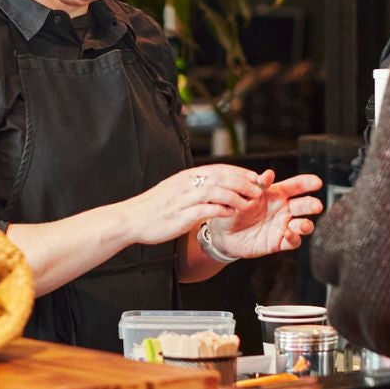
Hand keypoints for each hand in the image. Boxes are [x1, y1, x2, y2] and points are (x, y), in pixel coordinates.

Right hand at [126, 163, 266, 246]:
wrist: (131, 219)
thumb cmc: (154, 208)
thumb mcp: (175, 190)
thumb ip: (193, 186)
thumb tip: (213, 185)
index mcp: (186, 177)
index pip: (218, 169)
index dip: (239, 172)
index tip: (254, 177)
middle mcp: (186, 184)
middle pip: (221, 177)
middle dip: (243, 182)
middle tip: (258, 190)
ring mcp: (184, 199)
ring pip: (217, 191)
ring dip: (236, 196)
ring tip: (249, 203)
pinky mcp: (181, 215)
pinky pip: (206, 209)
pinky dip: (222, 210)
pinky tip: (231, 213)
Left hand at [210, 171, 325, 259]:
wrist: (225, 233)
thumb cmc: (236, 210)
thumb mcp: (244, 195)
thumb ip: (258, 185)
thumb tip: (269, 174)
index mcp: (277, 194)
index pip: (296, 186)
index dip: (307, 183)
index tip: (317, 182)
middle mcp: (284, 210)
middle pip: (304, 205)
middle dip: (312, 205)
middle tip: (316, 205)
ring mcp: (283, 226)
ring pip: (303, 224)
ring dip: (306, 224)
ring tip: (303, 224)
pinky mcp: (279, 242)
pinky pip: (292, 242)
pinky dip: (293, 238)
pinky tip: (288, 233)